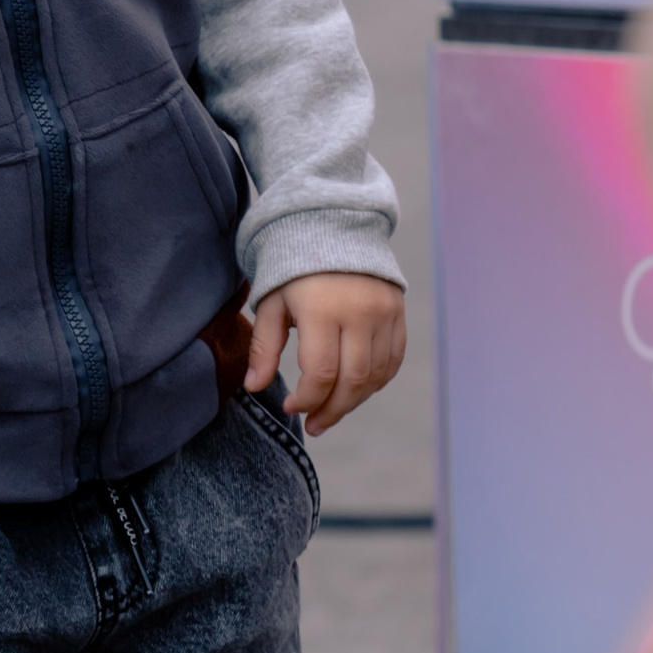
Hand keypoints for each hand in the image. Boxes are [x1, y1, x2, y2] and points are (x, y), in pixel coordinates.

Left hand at [245, 273, 405, 433]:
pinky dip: (376, 383)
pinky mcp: (398, 313)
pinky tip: (355, 391)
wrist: (332, 226)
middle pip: (352, 382)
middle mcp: (359, 313)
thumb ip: (264, 347)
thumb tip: (254, 387)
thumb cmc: (292, 268)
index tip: (291, 407)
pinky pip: (393, 361)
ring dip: (354, 402)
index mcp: (322, 310)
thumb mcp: (271, 302)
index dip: (306, 400)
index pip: (321, 374)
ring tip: (331, 411)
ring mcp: (384, 313)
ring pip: (376, 376)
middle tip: (314, 425)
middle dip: (332, 411)